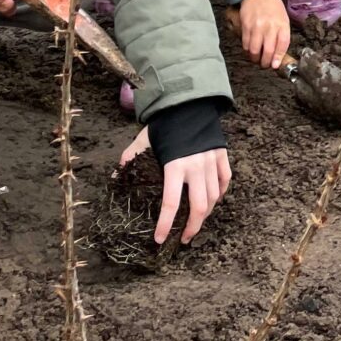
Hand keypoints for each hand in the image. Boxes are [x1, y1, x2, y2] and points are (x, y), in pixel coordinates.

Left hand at [118, 130, 231, 244]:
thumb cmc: (164, 123)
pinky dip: (220, 194)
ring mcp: (211, 162)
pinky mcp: (222, 155)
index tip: (160, 239)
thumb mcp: (144, 140)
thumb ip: (130, 159)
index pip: (171, 203)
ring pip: (214, 197)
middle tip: (184, 239)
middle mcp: (196, 167)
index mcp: (175, 166)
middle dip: (192, 227)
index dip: (165, 224)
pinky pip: (225, 180)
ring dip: (206, 214)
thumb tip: (116, 179)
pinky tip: (214, 200)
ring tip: (197, 223)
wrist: (189, 101)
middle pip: (199, 207)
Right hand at [238, 0, 291, 69]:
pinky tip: (250, 50)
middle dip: (266, 62)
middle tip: (265, 64)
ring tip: (257, 59)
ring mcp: (257, 27)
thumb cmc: (271, 5)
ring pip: (255, 50)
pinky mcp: (245, 27)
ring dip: (255, 59)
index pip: (283, 44)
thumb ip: (283, 33)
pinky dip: (248, 51)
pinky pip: (246, 44)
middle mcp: (270, 26)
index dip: (278, 57)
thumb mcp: (283, 17)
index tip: (275, 65)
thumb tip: (279, 53)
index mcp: (282, 23)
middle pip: (268, 51)